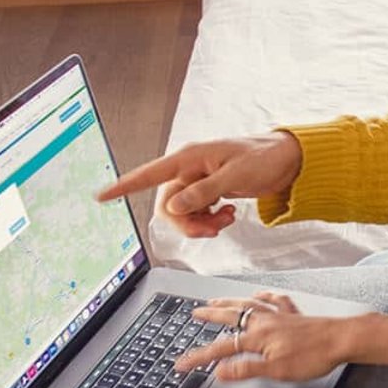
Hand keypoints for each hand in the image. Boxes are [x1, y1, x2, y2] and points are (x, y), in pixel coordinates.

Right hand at [96, 133, 302, 238]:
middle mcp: (189, 169)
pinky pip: (197, 213)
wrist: (285, 161)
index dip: (124, 185)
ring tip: (227, 219)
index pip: (149, 174)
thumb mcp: (234, 176)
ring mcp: (198, 181)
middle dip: (187, 223)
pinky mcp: (208, 191)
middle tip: (213, 229)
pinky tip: (229, 215)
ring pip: (183, 213)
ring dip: (202, 223)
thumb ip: (203, 192)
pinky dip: (211, 220)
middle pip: (168, 205)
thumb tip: (175, 206)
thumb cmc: (262, 158)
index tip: (101, 196)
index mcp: (189, 158)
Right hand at [178, 293, 352, 382]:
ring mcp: (279, 316)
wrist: (341, 339)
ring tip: (216, 300)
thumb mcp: (276, 371)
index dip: (199, 357)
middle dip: (210, 315)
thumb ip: (246, 370)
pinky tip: (260, 295)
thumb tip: (220, 372)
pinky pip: (274, 301)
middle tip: (194, 313)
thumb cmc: (313, 356)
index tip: (182, 364)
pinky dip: (264, 297)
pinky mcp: (294, 315)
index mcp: (257, 337)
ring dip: (229, 302)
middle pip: (230, 316)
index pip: (220, 349)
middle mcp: (265, 322)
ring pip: (248, 305)